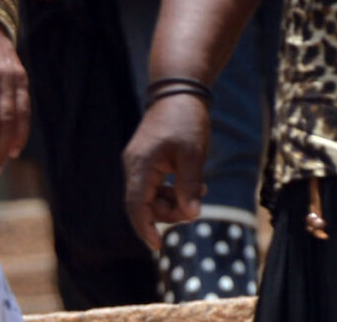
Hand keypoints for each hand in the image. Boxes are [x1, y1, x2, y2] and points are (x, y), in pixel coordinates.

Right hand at [122, 95, 210, 250]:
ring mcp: (140, 163)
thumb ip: (189, 186)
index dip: (145, 228)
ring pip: (151, 196)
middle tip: (196, 210)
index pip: (135, 205)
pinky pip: (156, 185)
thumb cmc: (186, 119)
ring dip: (174, 201)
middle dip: (169, 212)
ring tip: (201, 194)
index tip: (158, 245)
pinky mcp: (148, 160)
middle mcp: (134, 166)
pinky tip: (196, 187)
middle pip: (144, 204)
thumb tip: (191, 215)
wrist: (179, 90)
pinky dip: (173, 190)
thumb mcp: (193, 154)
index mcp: (140, 165)